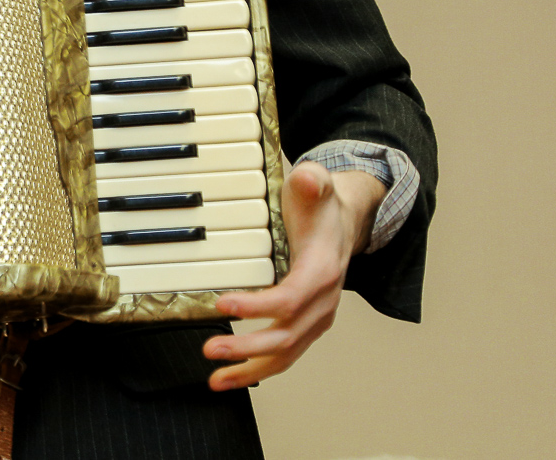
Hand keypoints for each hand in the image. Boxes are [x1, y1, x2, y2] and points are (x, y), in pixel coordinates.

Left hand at [202, 162, 385, 390]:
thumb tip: (307, 178)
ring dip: (250, 369)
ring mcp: (316, 318)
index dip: (257, 305)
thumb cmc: (321, 205)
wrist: (344, 221)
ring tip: (216, 378)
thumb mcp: (316, 184)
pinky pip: (284, 355)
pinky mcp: (306, 326)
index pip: (290, 298)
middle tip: (210, 348)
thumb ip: (312, 181)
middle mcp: (322, 302)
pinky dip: (258, 369)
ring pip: (285, 355)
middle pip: (286, 337)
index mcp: (322, 272)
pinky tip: (230, 375)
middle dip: (247, 347)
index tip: (223, 304)